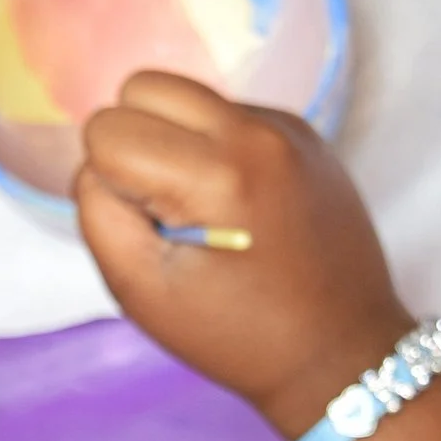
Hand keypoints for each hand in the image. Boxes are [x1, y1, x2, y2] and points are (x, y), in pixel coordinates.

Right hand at [75, 73, 411, 436]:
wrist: (341, 353)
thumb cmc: (239, 336)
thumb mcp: (143, 294)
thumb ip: (99, 216)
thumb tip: (98, 168)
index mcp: (217, 173)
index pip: (108, 130)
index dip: (109, 182)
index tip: (150, 229)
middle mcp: (257, 132)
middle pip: (143, 86)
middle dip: (134, 142)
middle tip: (165, 209)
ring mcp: (286, 126)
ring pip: (184, 93)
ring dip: (172, 140)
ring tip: (201, 206)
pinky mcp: (303, 132)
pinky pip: (225, 113)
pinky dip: (212, 148)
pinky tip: (237, 204)